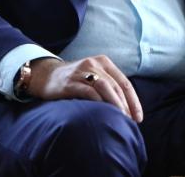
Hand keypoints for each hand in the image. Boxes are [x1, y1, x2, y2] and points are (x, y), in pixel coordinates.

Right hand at [28, 55, 142, 121]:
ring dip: (115, 104)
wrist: (46, 76)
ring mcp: (81, 72)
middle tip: (130, 122)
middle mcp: (94, 64)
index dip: (133, 101)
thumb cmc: (75, 80)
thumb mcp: (94, 76)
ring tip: (120, 118)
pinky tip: (102, 113)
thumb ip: (109, 86)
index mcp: (104, 62)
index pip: (124, 82)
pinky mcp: (70, 82)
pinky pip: (87, 92)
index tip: (138, 117)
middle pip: (116, 86)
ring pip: (104, 87)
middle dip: (126, 105)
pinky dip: (98, 102)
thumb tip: (128, 109)